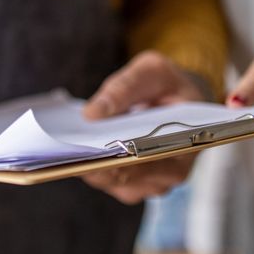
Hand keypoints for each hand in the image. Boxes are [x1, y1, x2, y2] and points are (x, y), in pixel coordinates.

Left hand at [80, 51, 206, 203]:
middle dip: (95, 163)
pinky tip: (72, 150)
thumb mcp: (153, 70)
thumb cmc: (169, 84)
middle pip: (127, 178)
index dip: (119, 156)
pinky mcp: (134, 184)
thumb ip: (125, 87)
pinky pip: (108, 181)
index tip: (90, 149)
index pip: (150, 159)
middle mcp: (173, 173)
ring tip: (64, 149)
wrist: (181, 100)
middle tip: (66, 150)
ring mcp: (153, 183)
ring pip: (113, 183)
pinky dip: (89, 166)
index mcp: (188, 145)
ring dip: (88, 167)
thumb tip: (92, 114)